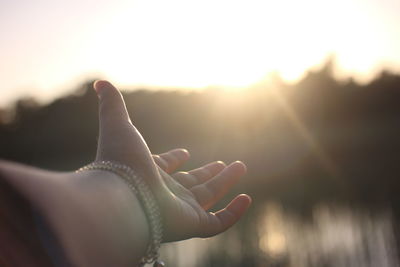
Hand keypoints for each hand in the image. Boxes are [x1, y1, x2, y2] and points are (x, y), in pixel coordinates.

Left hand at [94, 80, 250, 241]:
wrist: (120, 200)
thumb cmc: (119, 163)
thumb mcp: (118, 125)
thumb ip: (112, 104)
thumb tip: (100, 82)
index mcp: (148, 172)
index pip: (164, 167)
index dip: (174, 160)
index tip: (184, 153)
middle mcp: (163, 192)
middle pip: (191, 182)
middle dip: (208, 172)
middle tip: (223, 163)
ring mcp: (178, 210)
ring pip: (208, 197)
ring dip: (225, 183)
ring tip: (240, 166)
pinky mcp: (192, 224)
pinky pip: (218, 222)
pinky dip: (234, 213)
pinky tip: (246, 199)